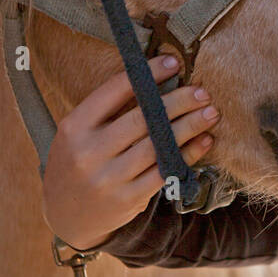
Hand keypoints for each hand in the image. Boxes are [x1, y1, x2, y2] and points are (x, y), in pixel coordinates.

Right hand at [41, 55, 219, 250]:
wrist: (66, 215)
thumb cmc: (79, 161)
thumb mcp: (78, 133)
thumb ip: (109, 109)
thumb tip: (156, 78)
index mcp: (75, 126)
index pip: (115, 90)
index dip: (148, 73)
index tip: (173, 61)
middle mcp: (89, 151)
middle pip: (143, 119)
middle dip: (178, 102)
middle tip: (202, 91)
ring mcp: (108, 178)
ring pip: (158, 145)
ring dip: (190, 126)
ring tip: (210, 112)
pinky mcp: (127, 199)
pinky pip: (165, 171)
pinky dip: (188, 154)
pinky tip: (204, 140)